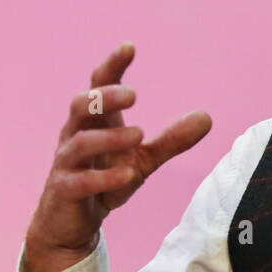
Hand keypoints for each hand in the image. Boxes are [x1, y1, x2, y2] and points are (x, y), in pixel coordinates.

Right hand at [23, 42, 211, 271]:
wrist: (72, 224)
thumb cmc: (105, 181)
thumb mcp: (143, 160)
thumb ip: (172, 140)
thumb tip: (208, 117)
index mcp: (94, 123)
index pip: (98, 85)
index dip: (112, 66)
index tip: (129, 47)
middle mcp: (75, 136)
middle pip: (80, 105)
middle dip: (104, 97)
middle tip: (134, 95)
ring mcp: (66, 164)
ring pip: (79, 142)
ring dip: (110, 137)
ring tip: (140, 135)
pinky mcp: (63, 191)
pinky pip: (79, 181)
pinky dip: (103, 177)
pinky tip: (128, 175)